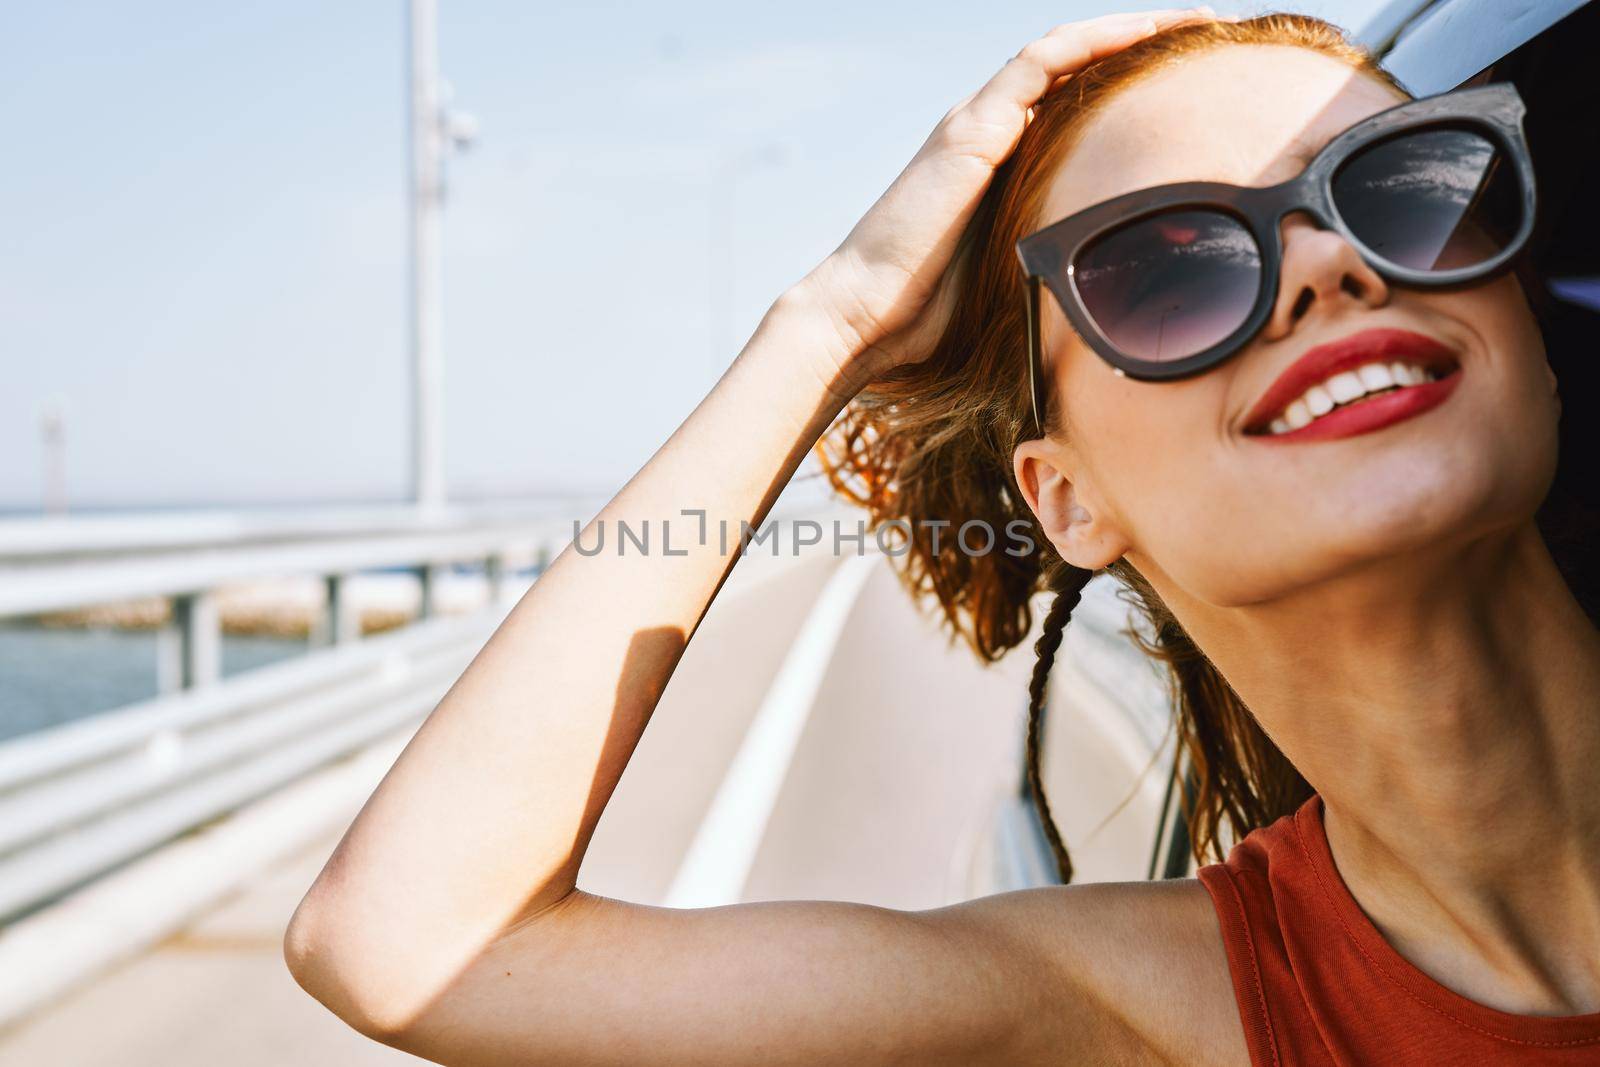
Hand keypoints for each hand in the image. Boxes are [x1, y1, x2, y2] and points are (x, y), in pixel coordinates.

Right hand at [794, 7, 1220, 396]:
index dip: (1130, 85)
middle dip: (1144, 46)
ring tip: (1196, 21)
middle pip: (1076, 68)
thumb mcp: (1014, 277)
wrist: (867, 315)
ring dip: (1132, 29)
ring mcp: (977, 124)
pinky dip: (1094, 39)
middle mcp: (987, 131)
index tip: (1191, 89)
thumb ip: (1054, 259)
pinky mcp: (972, 129)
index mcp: (997, 164)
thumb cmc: (929, 317)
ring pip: (1064, 51)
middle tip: (1212, 38)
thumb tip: (1115, 293)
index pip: (1072, 104)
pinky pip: (1041, 61)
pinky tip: (1146, 29)